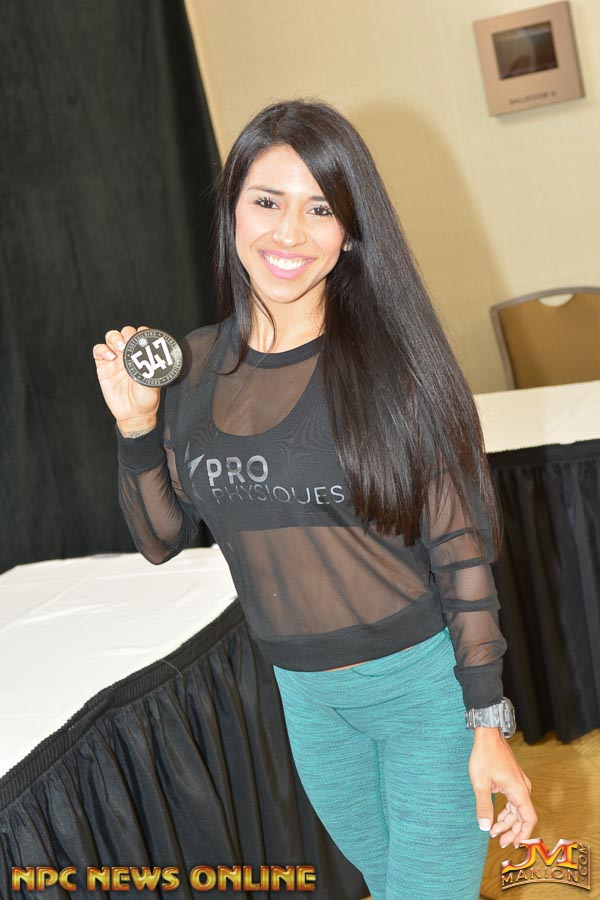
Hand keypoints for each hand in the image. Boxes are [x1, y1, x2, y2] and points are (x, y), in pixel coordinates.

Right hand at [92, 326, 160, 430]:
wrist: (133, 413)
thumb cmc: (146, 398)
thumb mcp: (154, 384)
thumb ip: (152, 371)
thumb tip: (153, 361)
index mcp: (143, 355)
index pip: (141, 335)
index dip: (141, 333)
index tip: (142, 339)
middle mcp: (129, 354)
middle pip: (125, 332)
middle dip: (127, 334)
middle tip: (129, 344)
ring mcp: (115, 358)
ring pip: (111, 337)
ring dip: (115, 338)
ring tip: (120, 347)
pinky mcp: (103, 365)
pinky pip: (98, 350)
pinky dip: (102, 349)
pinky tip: (110, 357)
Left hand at [469, 727, 536, 849]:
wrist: (488, 735)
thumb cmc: (485, 756)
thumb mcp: (481, 783)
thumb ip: (483, 806)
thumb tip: (484, 827)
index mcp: (519, 790)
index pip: (529, 818)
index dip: (523, 834)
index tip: (514, 844)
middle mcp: (523, 788)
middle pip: (522, 816)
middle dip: (512, 830)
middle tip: (499, 841)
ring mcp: (518, 784)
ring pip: (517, 809)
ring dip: (507, 821)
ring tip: (494, 831)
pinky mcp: (512, 780)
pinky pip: (513, 801)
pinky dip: (506, 811)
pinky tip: (496, 817)